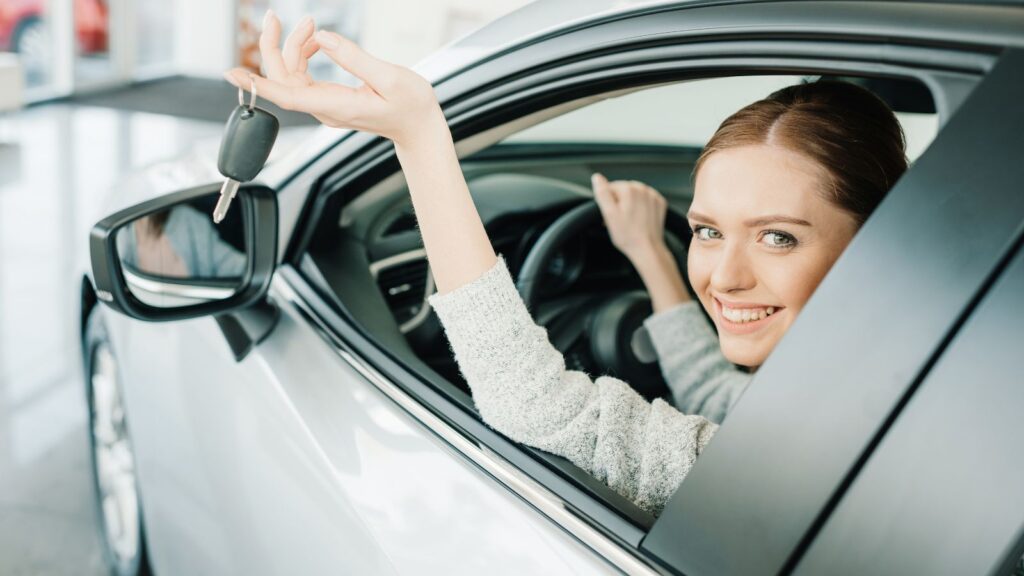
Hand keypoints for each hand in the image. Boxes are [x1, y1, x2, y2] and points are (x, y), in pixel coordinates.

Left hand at [223, 10, 442, 145]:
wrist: (418, 126)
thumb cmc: (411, 106)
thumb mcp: (391, 78)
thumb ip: (356, 58)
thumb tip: (326, 39)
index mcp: (338, 106)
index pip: (288, 96)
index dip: (258, 84)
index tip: (234, 74)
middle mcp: (325, 108)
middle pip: (283, 80)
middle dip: (275, 46)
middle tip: (277, 17)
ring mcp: (325, 105)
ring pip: (291, 76)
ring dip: (292, 47)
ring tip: (308, 25)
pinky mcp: (328, 100)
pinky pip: (303, 78)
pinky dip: (303, 55)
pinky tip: (314, 42)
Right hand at [591, 173, 668, 261]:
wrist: (648, 249)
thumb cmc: (628, 236)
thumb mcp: (609, 214)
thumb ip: (602, 193)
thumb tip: (597, 178)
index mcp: (629, 189)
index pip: (610, 188)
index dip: (607, 202)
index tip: (610, 215)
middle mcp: (642, 189)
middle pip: (623, 190)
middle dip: (619, 202)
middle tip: (619, 220)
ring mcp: (653, 196)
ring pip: (635, 194)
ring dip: (630, 203)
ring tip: (629, 220)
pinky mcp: (659, 203)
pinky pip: (646, 200)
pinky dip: (641, 206)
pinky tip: (639, 218)